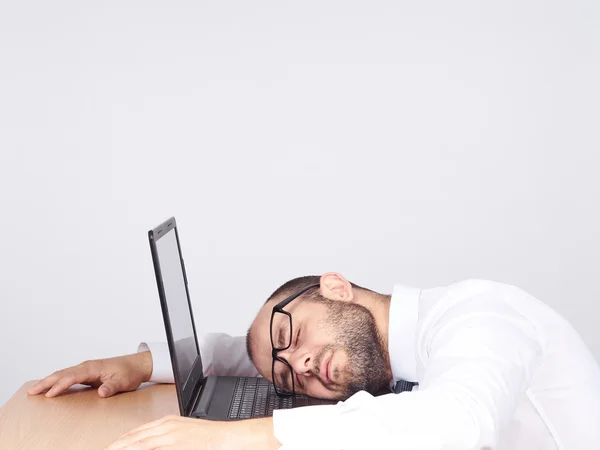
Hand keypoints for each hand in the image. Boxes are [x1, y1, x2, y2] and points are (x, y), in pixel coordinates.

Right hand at [28, 351, 152, 397]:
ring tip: (35, 390)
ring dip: (49, 381)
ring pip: (63, 373)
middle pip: (63, 373)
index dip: (60, 385)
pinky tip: (50, 386)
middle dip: (46, 382)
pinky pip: (68, 376)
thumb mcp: (123, 381)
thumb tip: (102, 393)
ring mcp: (86, 369)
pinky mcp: (87, 373)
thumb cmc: (130, 372)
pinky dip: (57, 380)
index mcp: (93, 367)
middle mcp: (87, 366)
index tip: (50, 394)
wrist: (137, 364)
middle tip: (32, 391)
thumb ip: (112, 387)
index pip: (72, 376)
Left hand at [105, 415, 279, 449]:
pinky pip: (150, 447)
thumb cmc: (212, 440)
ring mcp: (170, 435)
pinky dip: (137, 449)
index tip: (110, 448)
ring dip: (122, 448)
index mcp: (167, 424)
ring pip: (137, 444)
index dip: (120, 443)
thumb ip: (169, 441)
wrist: (231, 438)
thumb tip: (157, 443)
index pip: (136, 435)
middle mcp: (166, 427)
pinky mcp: (175, 443)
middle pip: (132, 439)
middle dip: (116, 447)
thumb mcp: (186, 437)